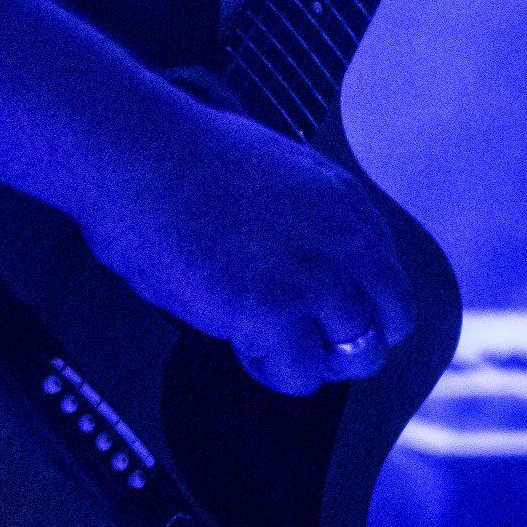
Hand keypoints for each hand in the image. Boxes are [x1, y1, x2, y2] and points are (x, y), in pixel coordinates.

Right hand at [80, 79, 413, 396]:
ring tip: (257, 335)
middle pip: (389, 326)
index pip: (391, 281)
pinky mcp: (272, 312)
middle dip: (347, 342)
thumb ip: (304, 218)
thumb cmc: (176, 156)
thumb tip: (296, 257)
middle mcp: (345, 243)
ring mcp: (313, 279)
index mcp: (346, 204)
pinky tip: (234, 336)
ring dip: (306, 356)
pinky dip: (268, 366)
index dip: (356, 306)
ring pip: (353, 357)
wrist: (135, 153)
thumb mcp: (273, 172)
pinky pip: (299, 374)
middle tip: (298, 337)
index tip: (319, 311)